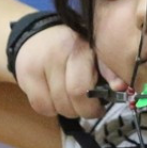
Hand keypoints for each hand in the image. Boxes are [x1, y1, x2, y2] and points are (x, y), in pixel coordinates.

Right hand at [12, 25, 126, 118]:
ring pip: (59, 105)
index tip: (102, 106)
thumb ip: (108, 70)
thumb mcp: (93, 54)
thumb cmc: (72, 50)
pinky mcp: (26, 75)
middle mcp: (60, 51)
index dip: (98, 101)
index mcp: (83, 46)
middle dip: (85, 109)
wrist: (35, 37)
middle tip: (87, 106)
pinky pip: (42, 107)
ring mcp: (40, 63)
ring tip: (70, 99)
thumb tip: (121, 87)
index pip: (91, 80)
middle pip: (76, 95)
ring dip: (68, 110)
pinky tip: (54, 98)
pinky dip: (51, 109)